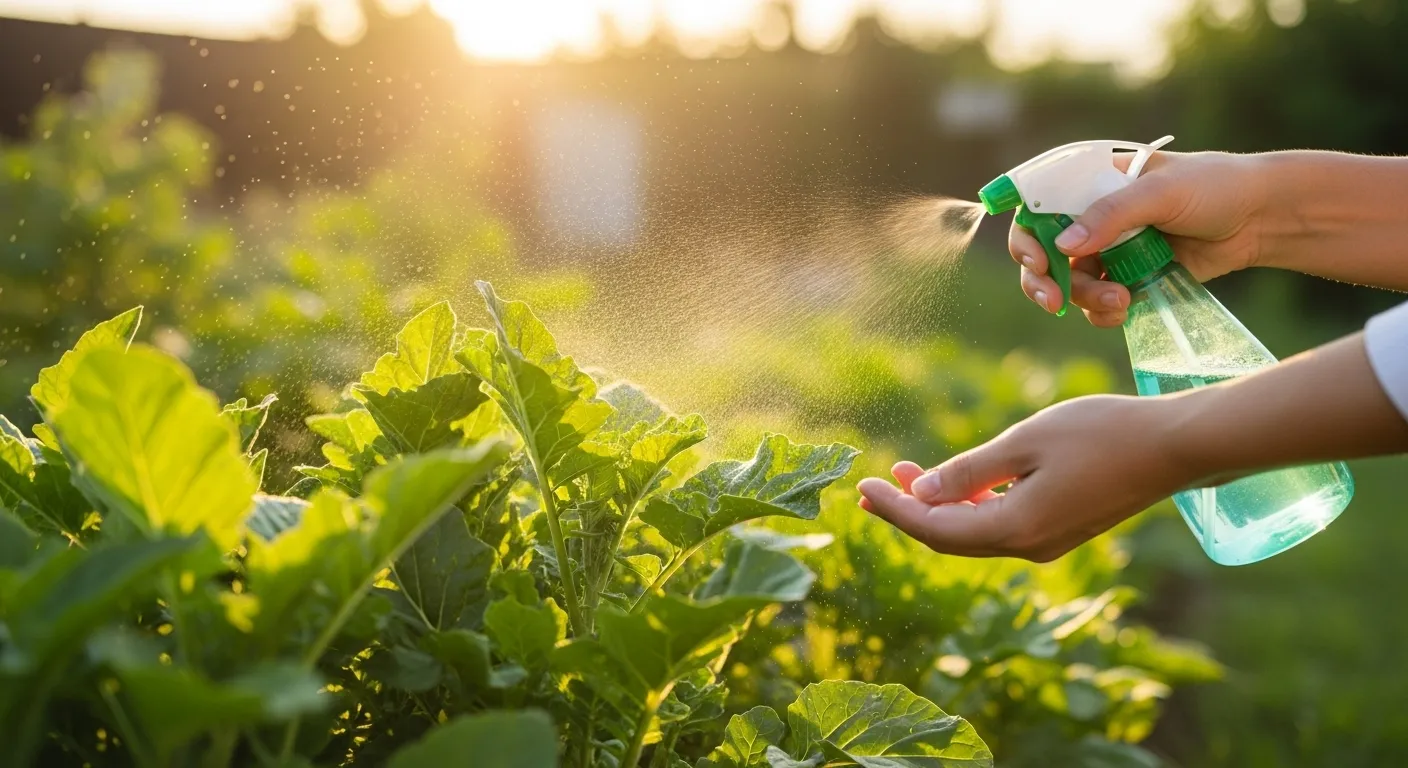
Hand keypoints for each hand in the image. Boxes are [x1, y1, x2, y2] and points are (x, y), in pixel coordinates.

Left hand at [856, 394, 1197, 561]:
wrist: (1174, 446)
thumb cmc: (1100, 434)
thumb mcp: (1024, 442)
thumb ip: (971, 471)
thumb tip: (924, 492)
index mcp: (1016, 530)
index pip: (936, 530)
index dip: (896, 511)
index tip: (863, 488)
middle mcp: (1029, 547)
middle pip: (951, 539)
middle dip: (910, 511)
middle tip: (874, 485)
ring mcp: (1048, 542)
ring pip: (976, 533)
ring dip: (940, 506)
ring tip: (908, 473)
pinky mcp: (1062, 528)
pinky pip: (1001, 525)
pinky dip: (971, 506)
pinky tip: (958, 482)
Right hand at [1013, 151, 1268, 326]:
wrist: (1262, 218)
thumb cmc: (1215, 187)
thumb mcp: (1161, 191)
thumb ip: (1111, 215)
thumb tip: (1063, 247)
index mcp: (1090, 182)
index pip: (1037, 205)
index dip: (1026, 234)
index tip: (1037, 260)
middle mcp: (1091, 216)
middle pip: (1042, 251)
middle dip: (1042, 279)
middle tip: (1053, 301)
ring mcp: (1109, 249)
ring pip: (1069, 282)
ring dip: (1083, 298)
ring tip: (1119, 301)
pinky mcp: (1128, 278)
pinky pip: (1096, 302)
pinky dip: (1102, 312)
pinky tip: (1124, 309)